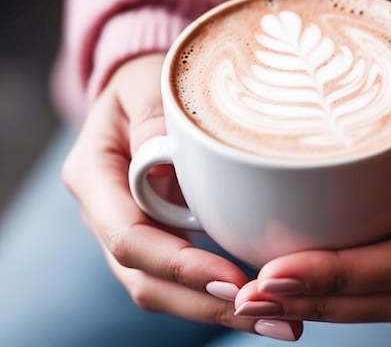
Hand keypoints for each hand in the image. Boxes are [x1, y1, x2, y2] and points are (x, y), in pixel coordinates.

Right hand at [62, 53, 302, 338]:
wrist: (143, 93)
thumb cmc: (148, 82)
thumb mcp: (149, 83)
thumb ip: (156, 113)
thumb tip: (170, 157)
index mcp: (94, 178)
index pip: (130, 239)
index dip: (180, 265)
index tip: (235, 280)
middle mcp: (107, 217)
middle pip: (149, 281)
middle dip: (209, 305)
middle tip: (275, 317)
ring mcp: (134, 233)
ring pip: (169, 290)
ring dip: (222, 311)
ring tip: (282, 321)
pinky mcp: (163, 238)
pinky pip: (187, 277)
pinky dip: (224, 294)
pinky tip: (269, 302)